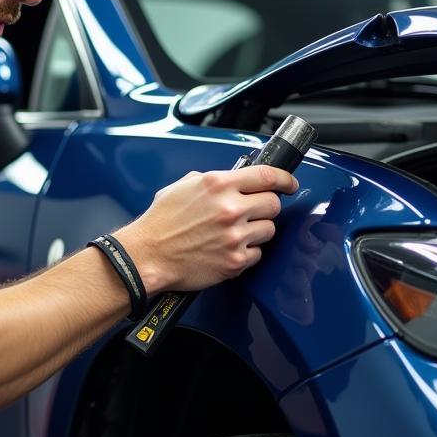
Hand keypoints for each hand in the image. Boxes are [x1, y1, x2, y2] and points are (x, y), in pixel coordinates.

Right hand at [118, 164, 299, 293]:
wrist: (147, 256)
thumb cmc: (161, 223)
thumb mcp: (183, 186)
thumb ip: (212, 180)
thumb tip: (235, 179)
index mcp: (218, 184)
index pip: (267, 176)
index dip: (285, 179)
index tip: (289, 184)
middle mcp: (230, 208)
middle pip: (273, 204)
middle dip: (265, 208)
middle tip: (251, 213)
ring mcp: (234, 236)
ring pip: (269, 230)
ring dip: (256, 231)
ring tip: (234, 234)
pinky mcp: (235, 261)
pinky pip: (257, 254)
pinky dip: (247, 253)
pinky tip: (228, 249)